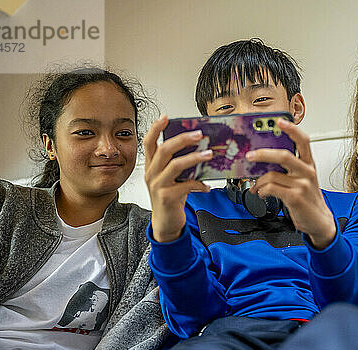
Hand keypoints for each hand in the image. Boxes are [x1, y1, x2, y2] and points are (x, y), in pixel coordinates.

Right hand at [144, 115, 212, 241]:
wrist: (165, 224)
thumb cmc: (170, 198)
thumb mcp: (171, 178)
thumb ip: (177, 164)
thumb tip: (197, 148)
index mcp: (151, 166)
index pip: (148, 143)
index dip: (155, 128)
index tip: (165, 116)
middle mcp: (151, 174)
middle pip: (164, 150)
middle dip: (182, 139)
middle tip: (199, 134)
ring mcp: (157, 186)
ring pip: (175, 166)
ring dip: (194, 158)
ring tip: (209, 154)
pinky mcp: (167, 197)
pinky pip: (186, 186)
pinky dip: (199, 184)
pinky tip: (207, 186)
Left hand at [247, 118, 335, 248]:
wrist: (319, 221)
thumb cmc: (309, 199)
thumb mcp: (304, 179)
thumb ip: (290, 168)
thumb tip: (265, 160)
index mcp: (309, 164)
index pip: (303, 141)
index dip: (291, 129)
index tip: (279, 121)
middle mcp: (307, 172)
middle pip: (283, 155)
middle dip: (263, 154)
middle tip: (250, 156)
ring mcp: (302, 185)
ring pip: (272, 175)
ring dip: (259, 181)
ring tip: (256, 186)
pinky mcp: (295, 197)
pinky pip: (271, 188)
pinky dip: (261, 190)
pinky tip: (261, 193)